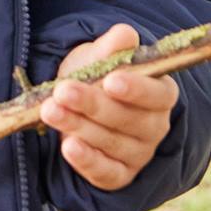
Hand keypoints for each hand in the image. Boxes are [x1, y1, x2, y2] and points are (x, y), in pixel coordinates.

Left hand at [39, 23, 178, 191]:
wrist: (79, 104)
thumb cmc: (96, 76)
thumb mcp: (101, 57)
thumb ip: (113, 47)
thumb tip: (124, 34)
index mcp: (160, 94)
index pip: (157, 95)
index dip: (136, 89)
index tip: (111, 80)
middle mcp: (154, 127)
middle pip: (128, 120)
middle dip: (93, 104)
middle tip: (63, 91)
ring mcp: (138, 154)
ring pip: (111, 143)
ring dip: (78, 127)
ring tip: (50, 110)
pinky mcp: (118, 175)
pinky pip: (105, 172)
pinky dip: (86, 161)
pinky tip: (68, 147)